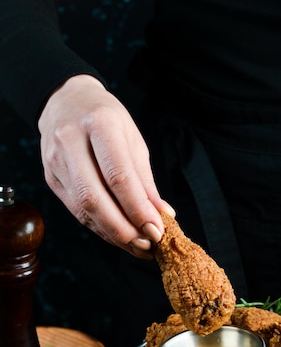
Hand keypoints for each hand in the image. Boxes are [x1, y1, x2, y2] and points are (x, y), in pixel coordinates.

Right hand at [38, 75, 174, 257]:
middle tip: (147, 245)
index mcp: (99, 124)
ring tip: (137, 246)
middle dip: (123, 229)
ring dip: (113, 234)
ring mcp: (55, 161)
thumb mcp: (133, 140)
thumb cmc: (107, 119)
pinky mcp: (51, 178)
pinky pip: (77, 211)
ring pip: (83, 209)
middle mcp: (70, 141)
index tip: (157, 231)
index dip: (138, 209)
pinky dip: (101, 228)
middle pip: (94, 198)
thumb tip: (163, 215)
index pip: (118, 177)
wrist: (66, 101)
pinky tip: (119, 236)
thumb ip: (145, 181)